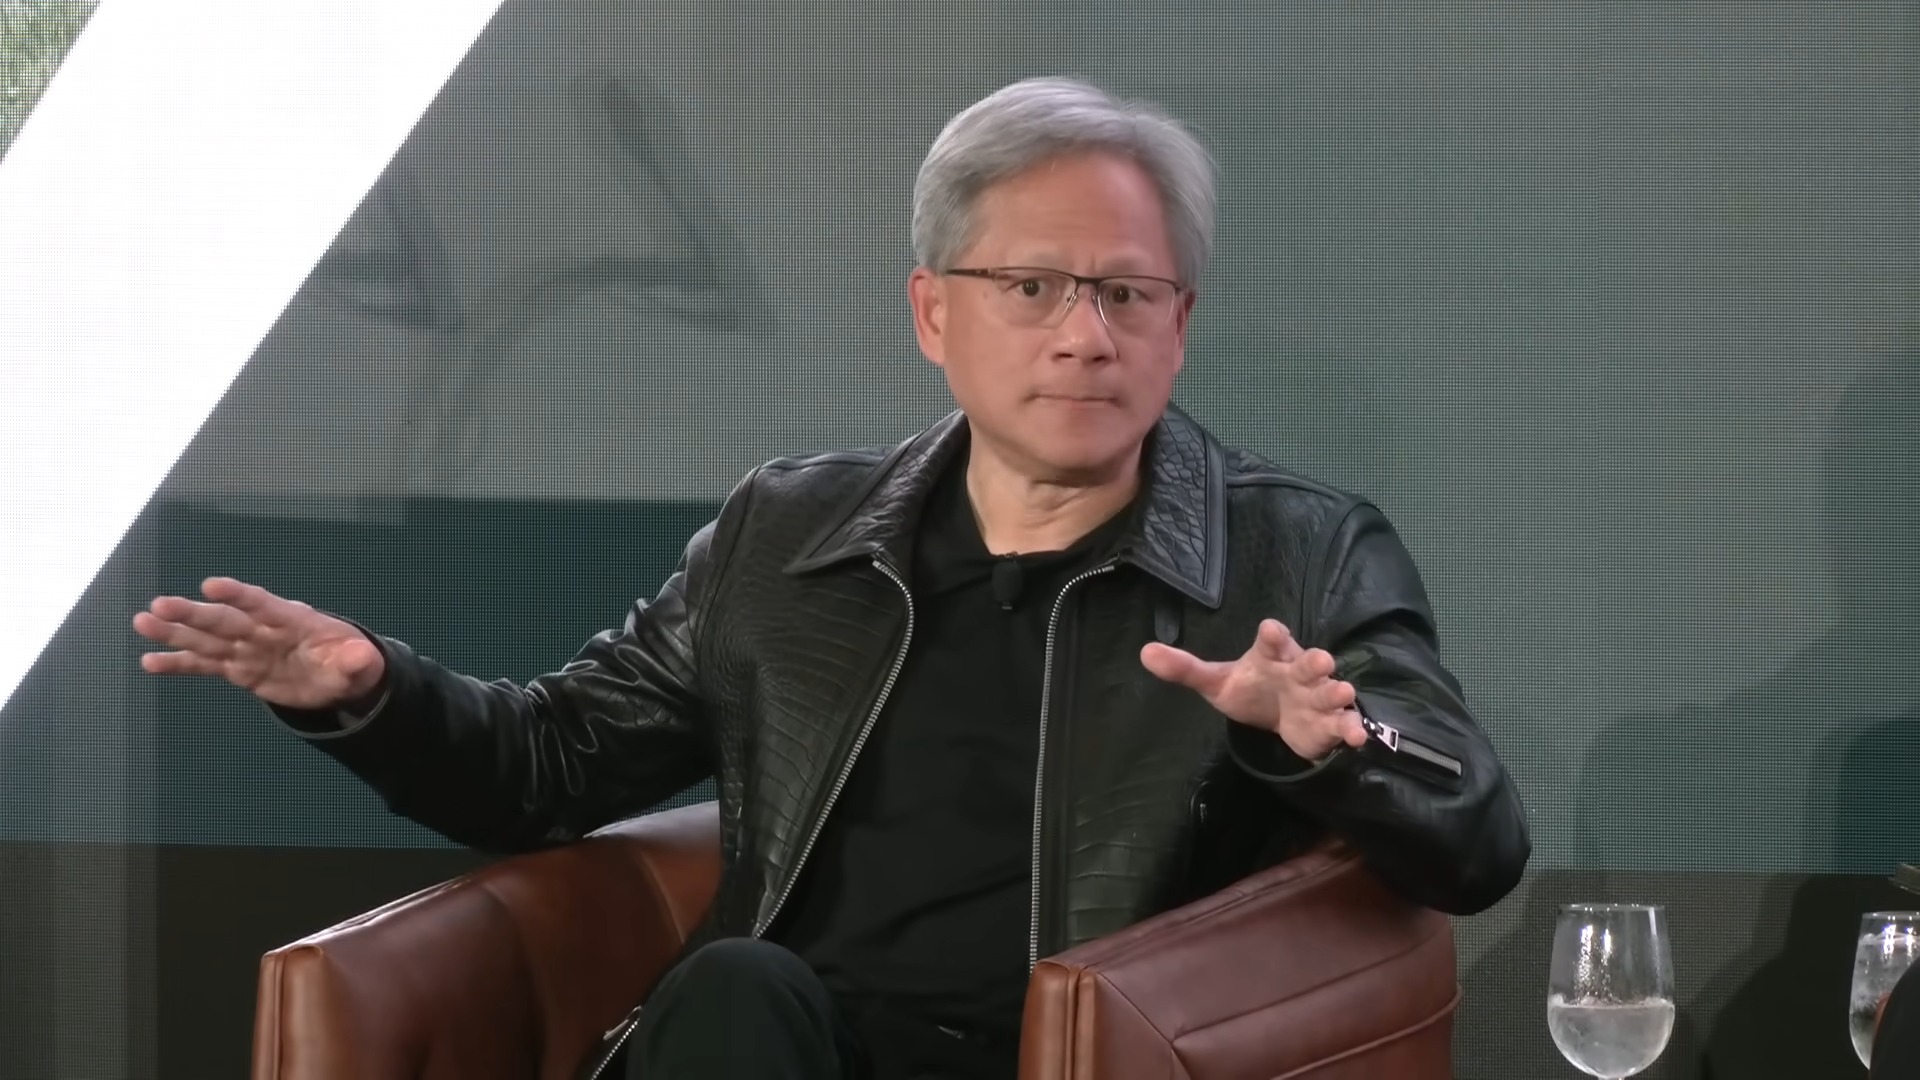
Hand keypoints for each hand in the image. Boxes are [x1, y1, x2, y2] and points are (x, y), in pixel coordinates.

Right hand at [132, 577, 384, 710]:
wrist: (338, 677)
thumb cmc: (350, 662)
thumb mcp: (361, 664)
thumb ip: (356, 660)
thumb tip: (359, 656)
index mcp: (294, 620)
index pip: (264, 604)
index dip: (240, 595)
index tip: (211, 585)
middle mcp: (264, 631)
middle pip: (226, 621)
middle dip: (194, 614)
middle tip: (159, 605)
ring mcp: (248, 649)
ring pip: (207, 639)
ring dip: (175, 632)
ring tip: (142, 623)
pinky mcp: (239, 669)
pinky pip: (205, 665)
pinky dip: (179, 664)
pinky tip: (149, 662)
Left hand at [1140, 618, 1366, 761]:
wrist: (1279, 716)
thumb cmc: (1251, 689)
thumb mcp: (1216, 682)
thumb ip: (1185, 669)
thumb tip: (1145, 652)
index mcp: (1271, 656)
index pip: (1271, 641)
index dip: (1272, 635)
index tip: (1271, 629)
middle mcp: (1298, 671)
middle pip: (1308, 663)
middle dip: (1315, 662)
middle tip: (1323, 660)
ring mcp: (1317, 696)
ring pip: (1331, 690)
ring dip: (1337, 692)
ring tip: (1343, 692)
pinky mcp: (1330, 722)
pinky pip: (1344, 723)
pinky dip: (1351, 727)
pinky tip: (1357, 736)